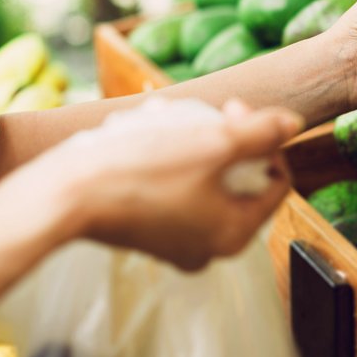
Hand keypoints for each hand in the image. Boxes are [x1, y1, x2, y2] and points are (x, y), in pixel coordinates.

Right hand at [30, 98, 302, 270]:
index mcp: (235, 234)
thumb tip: (293, 124)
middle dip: (224, 138)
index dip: (263, 138)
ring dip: (193, 143)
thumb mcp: (212, 143)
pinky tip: (145, 135)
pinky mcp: (146, 232)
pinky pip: (174, 188)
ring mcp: (176, 243)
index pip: (277, 181)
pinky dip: (168, 159)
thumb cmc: (140, 171)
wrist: (63, 194)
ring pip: (204, 179)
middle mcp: (209, 248)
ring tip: (167, 119)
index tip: (235, 109)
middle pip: (240, 180)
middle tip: (202, 113)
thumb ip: (261, 134)